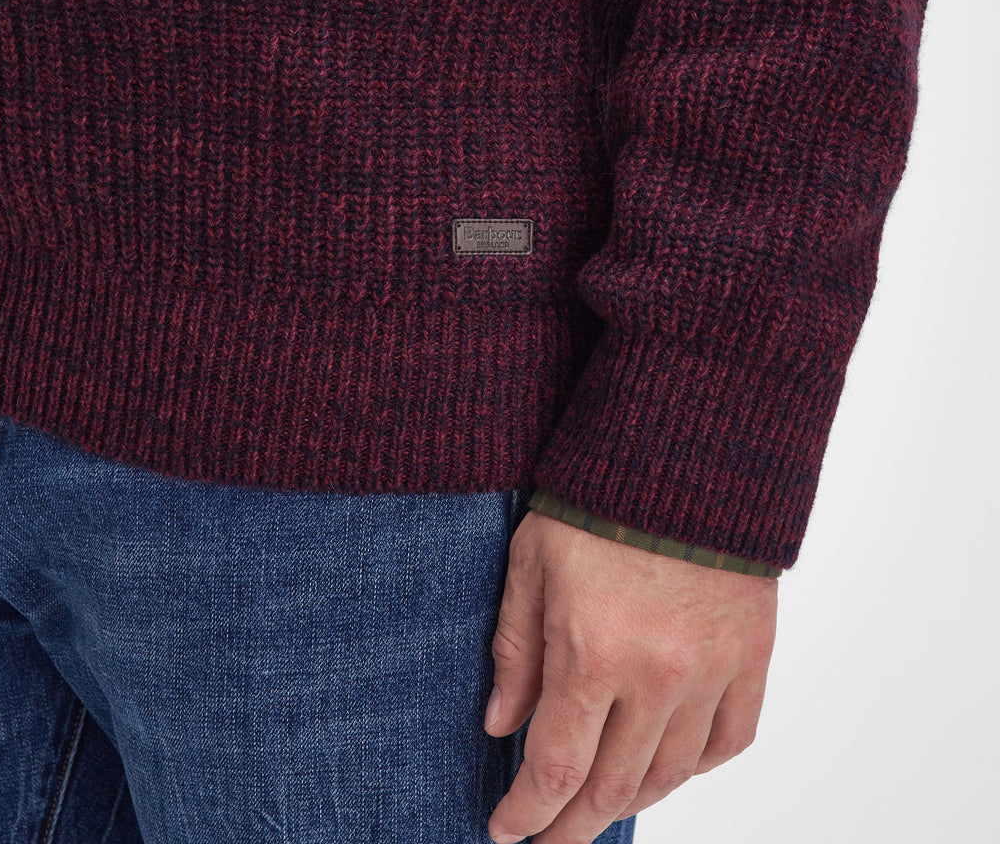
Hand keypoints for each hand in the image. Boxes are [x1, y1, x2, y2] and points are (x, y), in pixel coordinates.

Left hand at [483, 507, 777, 842]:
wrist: (687, 451)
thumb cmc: (598, 498)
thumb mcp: (533, 562)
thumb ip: (517, 648)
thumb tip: (502, 725)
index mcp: (593, 652)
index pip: (556, 767)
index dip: (528, 812)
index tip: (507, 831)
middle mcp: (657, 675)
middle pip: (613, 786)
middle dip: (573, 825)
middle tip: (549, 841)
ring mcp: (712, 670)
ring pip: (672, 773)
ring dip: (630, 800)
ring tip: (599, 806)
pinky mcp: (752, 654)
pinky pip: (731, 738)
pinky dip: (699, 765)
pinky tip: (671, 764)